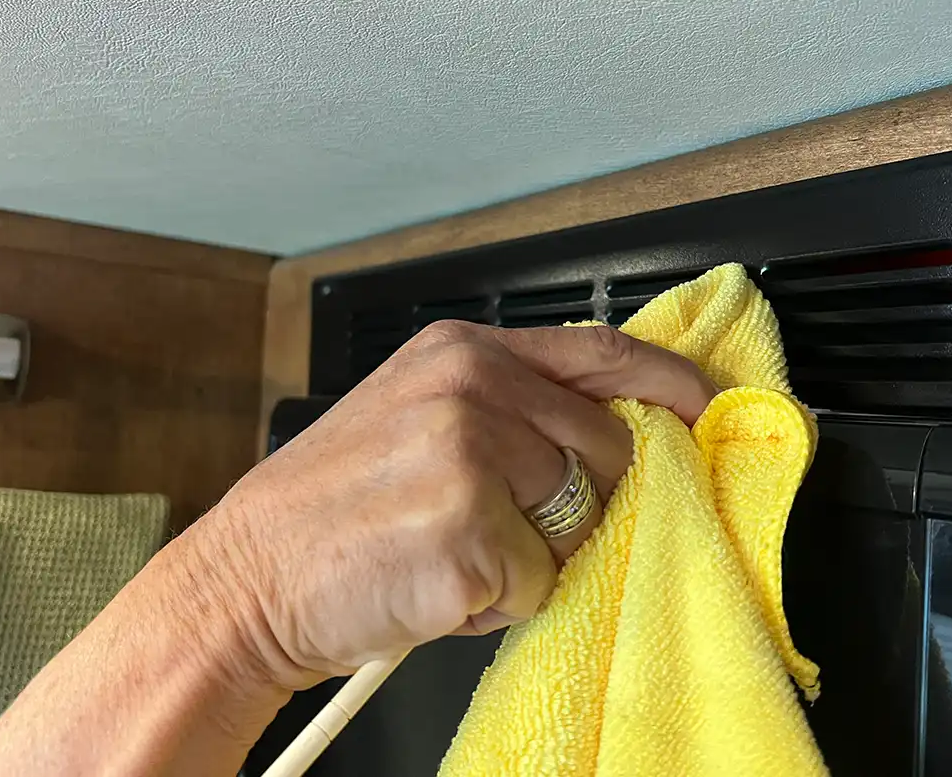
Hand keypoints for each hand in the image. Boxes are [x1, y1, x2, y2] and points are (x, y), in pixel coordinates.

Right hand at [204, 321, 716, 689]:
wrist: (246, 578)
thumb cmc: (329, 507)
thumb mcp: (414, 417)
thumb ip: (510, 408)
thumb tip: (614, 432)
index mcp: (459, 353)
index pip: (599, 352)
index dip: (666, 381)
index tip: (705, 407)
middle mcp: (469, 390)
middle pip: (608, 449)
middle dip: (575, 501)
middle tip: (497, 521)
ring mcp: (470, 459)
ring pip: (581, 522)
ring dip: (531, 554)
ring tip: (453, 547)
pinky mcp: (469, 535)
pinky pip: (539, 583)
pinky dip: (497, 600)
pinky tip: (434, 581)